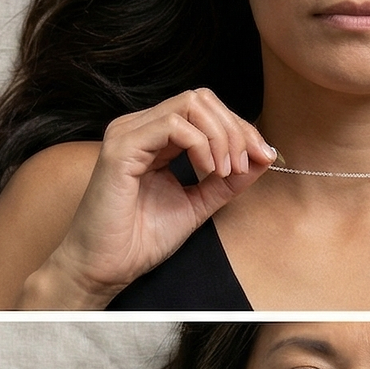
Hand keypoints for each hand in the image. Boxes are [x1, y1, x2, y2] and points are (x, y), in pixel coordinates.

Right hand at [21, 92, 276, 309]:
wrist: (104, 269)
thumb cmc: (139, 240)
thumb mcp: (198, 203)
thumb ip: (229, 179)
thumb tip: (265, 155)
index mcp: (154, 136)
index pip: (205, 109)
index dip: (239, 127)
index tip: (262, 156)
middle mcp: (139, 127)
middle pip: (202, 99)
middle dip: (235, 128)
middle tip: (244, 165)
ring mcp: (128, 133)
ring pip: (191, 104)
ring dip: (221, 135)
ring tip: (226, 170)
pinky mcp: (122, 147)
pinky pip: (174, 125)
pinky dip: (201, 144)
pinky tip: (207, 170)